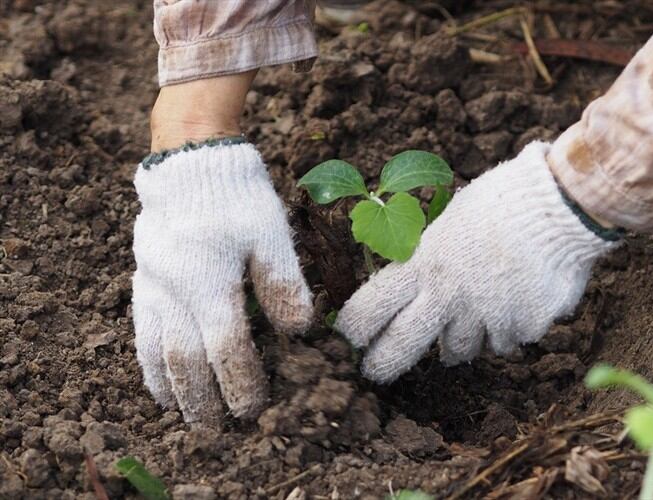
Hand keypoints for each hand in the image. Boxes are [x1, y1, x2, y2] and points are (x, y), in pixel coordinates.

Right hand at [132, 143, 312, 422]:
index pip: (226, 347)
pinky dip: (147, 361)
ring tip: (182, 417)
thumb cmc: (237, 196)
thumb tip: (299, 330)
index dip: (241, 382)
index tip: (253, 409)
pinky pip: (140, 329)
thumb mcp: (271, 233)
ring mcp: (153, 285)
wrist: (192, 161)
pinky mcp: (144, 278)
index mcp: (208, 281)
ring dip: (172, 387)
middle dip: (204, 398)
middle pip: (186, 359)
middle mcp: (174, 290)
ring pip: (157, 349)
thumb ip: (283, 283)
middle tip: (217, 430)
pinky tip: (156, 380)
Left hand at [336, 142, 615, 382]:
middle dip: (383, 363)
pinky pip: (506, 340)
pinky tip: (518, 297)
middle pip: (402, 346)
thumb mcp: (453, 220)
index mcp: (423, 263)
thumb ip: (432, 255)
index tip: (351, 337)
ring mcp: (485, 318)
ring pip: (460, 349)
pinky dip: (507, 328)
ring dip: (461, 338)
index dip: (355, 327)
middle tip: (375, 372)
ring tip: (473, 311)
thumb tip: (418, 280)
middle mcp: (448, 296)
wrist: (561, 206)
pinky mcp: (520, 329)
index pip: (372, 306)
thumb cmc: (504, 201)